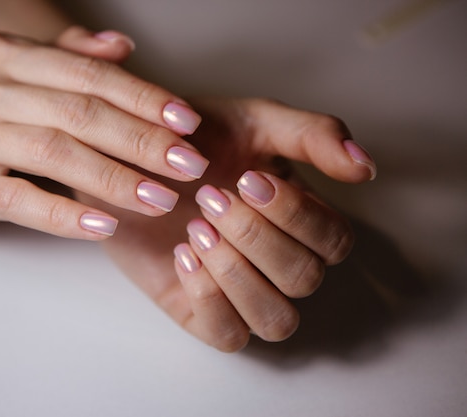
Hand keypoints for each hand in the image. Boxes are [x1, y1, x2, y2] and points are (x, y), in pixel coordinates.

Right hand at [0, 27, 207, 238]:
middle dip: (140, 139)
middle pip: (77, 112)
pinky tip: (105, 225)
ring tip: (160, 197)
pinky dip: (65, 214)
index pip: (87, 75)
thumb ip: (69, 61)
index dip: (143, 98)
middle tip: (188, 165)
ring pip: (51, 151)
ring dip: (114, 177)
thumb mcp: (16, 77)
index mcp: (4, 57)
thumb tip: (123, 47)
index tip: (187, 123)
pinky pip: (17, 199)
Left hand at [77, 98, 375, 350]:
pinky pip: (227, 335)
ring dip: (239, 274)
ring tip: (196, 230)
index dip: (296, 215)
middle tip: (211, 198)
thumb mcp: (253, 122)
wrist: (127, 158)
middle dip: (257, 238)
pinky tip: (182, 255)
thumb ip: (312, 136)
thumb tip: (365, 168)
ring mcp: (241, 293)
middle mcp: (278, 263)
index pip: (334, 241)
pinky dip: (210, 300)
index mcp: (300, 220)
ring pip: (276, 320)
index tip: (247, 180)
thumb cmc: (194, 141)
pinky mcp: (201, 313)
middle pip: (304, 280)